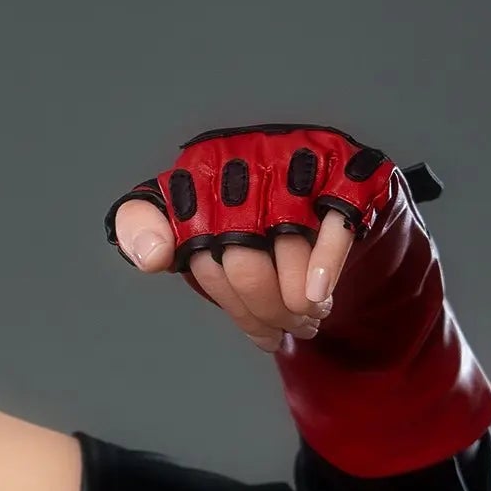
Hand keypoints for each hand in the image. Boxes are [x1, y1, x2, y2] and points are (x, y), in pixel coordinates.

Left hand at [107, 123, 401, 352]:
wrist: (321, 170)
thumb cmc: (242, 202)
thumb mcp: (184, 210)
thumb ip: (145, 227)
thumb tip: (150, 256)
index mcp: (204, 168)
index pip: (200, 253)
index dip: (223, 295)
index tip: (243, 316)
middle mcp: (249, 161)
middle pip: (243, 263)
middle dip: (262, 308)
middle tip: (281, 329)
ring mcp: (299, 166)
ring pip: (288, 252)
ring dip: (295, 303)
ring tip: (304, 321)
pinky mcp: (345, 175)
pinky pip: (335, 227)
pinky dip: (324, 265)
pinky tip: (317, 297)